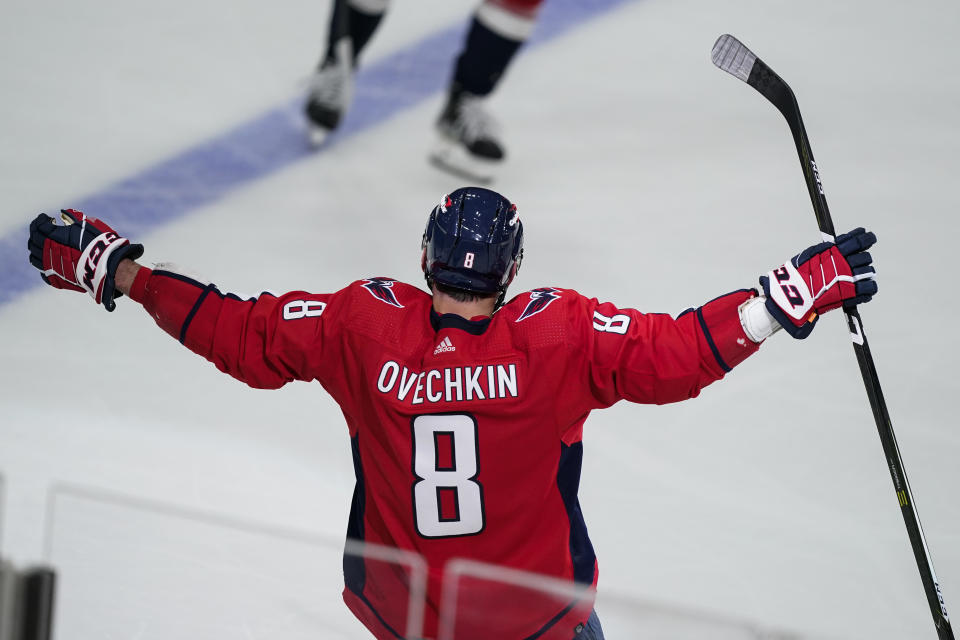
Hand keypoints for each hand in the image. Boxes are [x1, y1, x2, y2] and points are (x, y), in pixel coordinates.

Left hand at [28, 209, 143, 310]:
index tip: (46, 218)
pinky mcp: (57, 279)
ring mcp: (51, 267)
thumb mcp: (87, 224)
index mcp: (53, 237)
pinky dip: (45, 265)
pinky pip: (43, 272)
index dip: (40, 220)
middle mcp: (48, 252)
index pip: (38, 226)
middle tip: (44, 230)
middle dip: (37, 233)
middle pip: (33, 241)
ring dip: (37, 250)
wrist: (107, 265)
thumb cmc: (99, 243)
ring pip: (34, 258)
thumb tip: (65, 213)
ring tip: (45, 246)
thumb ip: (73, 217)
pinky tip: (51, 260)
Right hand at [760, 228, 876, 338]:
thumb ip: (829, 247)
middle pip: (866, 257)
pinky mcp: (853, 293)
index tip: (869, 237)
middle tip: (855, 262)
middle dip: (862, 258)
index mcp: (837, 252)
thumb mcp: (812, 253)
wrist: (796, 293)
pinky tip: (862, 287)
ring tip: (855, 276)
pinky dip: (868, 286)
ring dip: (864, 272)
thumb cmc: (800, 273)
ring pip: (870, 271)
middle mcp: (846, 264)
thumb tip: (841, 241)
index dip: (867, 238)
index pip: (859, 241)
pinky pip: (871, 287)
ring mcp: (851, 279)